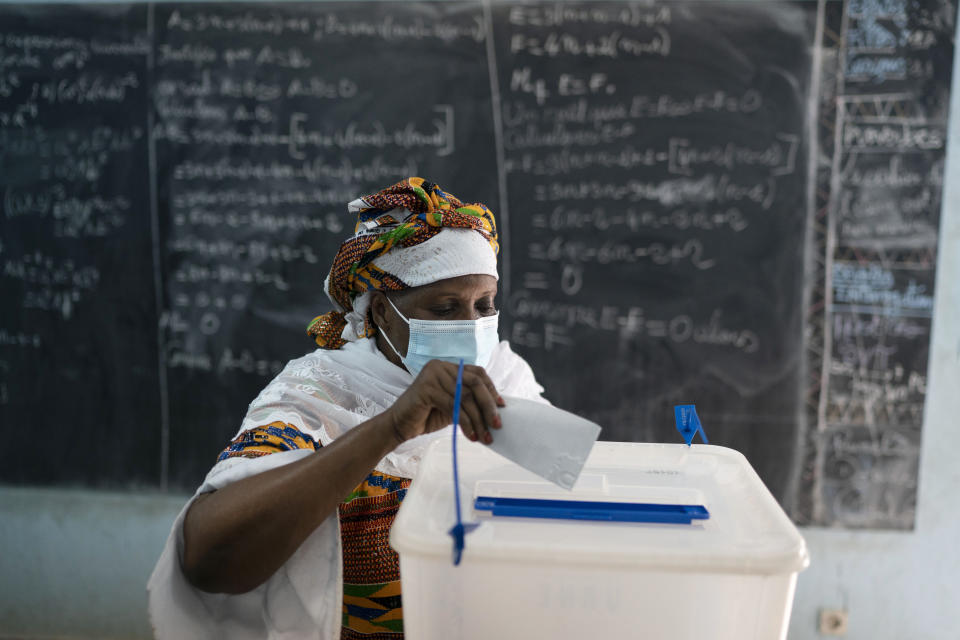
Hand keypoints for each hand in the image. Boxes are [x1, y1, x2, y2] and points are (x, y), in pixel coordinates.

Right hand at [387, 360, 504, 444]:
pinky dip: (465, 422)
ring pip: (465, 397)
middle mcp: (441, 366)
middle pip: (474, 383)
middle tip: (497, 424)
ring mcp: (432, 375)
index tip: (501, 407)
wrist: (399, 425)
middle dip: (488, 405)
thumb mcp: (453, 405)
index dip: (491, 389)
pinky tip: (471, 435)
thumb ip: (469, 401)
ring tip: (484, 436)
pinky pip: (453, 406)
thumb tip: (496, 408)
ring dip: (478, 419)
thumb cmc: (427, 415)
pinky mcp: (426, 387)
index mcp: (448, 367)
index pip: (477, 373)